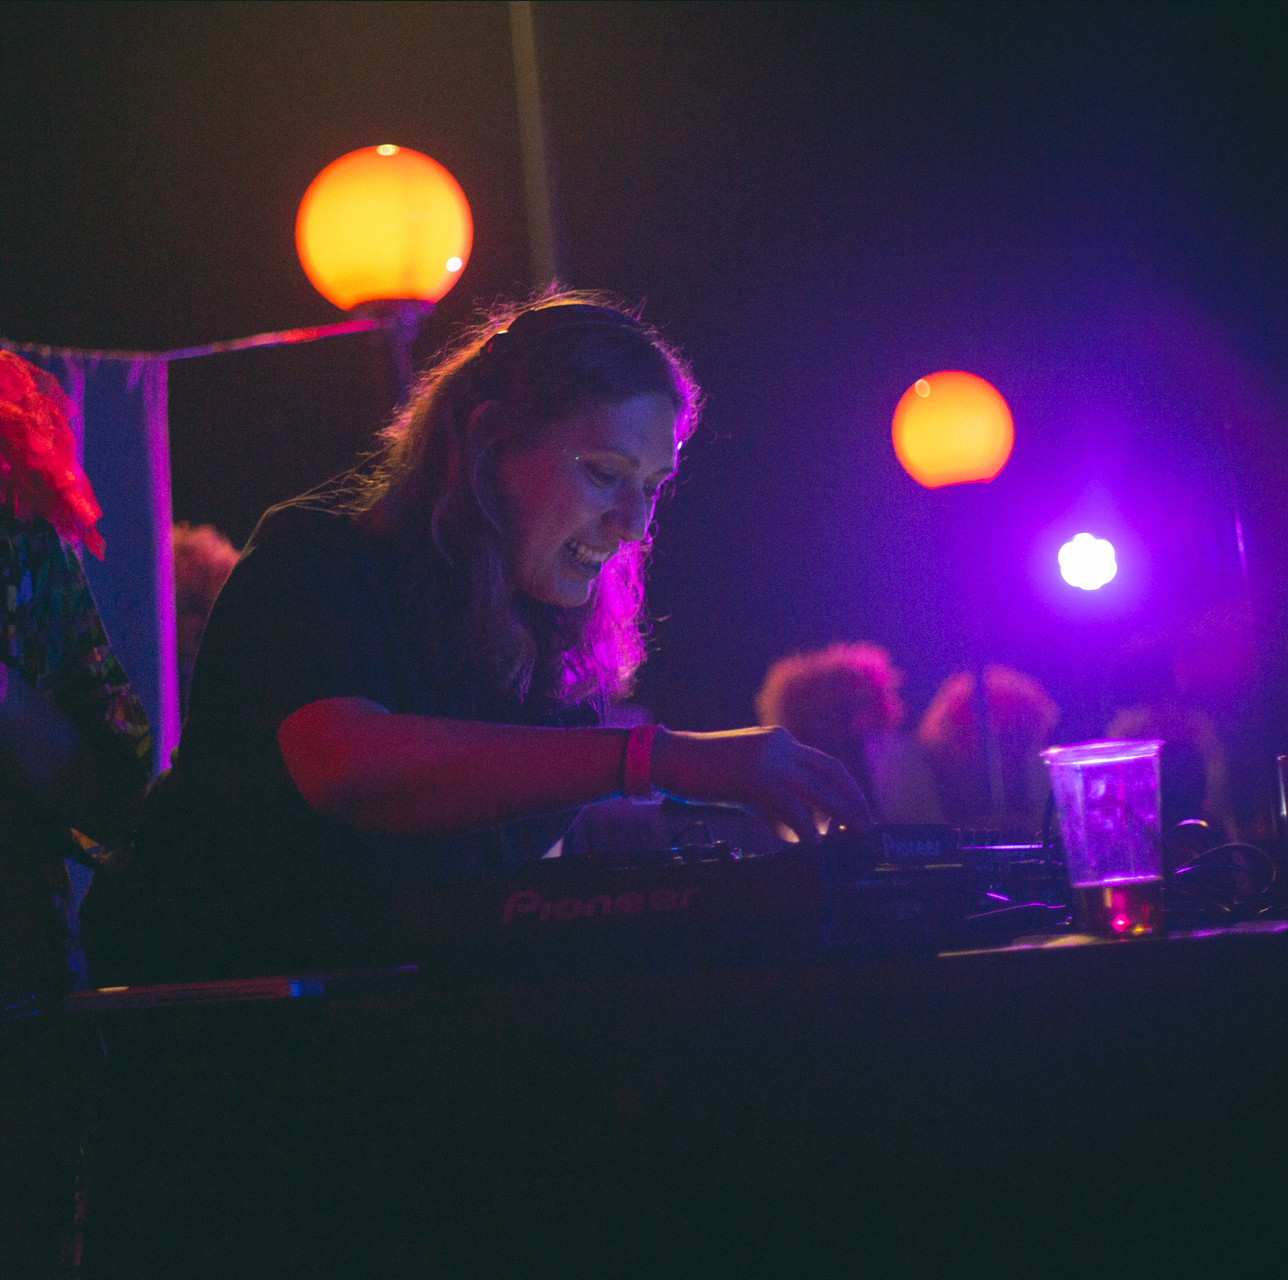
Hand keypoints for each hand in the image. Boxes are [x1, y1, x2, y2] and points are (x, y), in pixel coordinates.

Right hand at [649, 726, 872, 843]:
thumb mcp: (743, 776)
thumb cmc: (701, 772)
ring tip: (851, 839)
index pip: (826, 764)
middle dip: (854, 803)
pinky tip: (811, 845)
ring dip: (841, 818)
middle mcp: (780, 744)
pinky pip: (792, 809)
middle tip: (867, 828)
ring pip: (819, 792)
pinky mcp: (755, 779)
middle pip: (832, 774)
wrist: (667, 758)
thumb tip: (795, 826)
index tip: (859, 811)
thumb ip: (771, 795)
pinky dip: (806, 830)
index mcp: (779, 739)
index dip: (847, 788)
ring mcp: (768, 760)